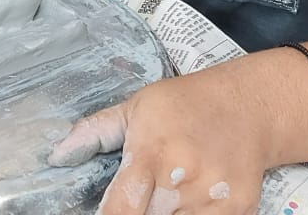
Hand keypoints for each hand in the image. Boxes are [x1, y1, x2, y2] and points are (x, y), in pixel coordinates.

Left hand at [50, 72, 272, 213]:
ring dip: (166, 211)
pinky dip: (192, 214)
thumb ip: (95, 133)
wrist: (249, 107)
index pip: (120, 210)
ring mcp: (211, 200)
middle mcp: (180, 181)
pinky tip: (191, 197)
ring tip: (168, 189)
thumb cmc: (186, 104)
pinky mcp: (237, 211)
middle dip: (141, 210)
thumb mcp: (137, 107)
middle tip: (145, 190)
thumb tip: (57, 155)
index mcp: (150, 155)